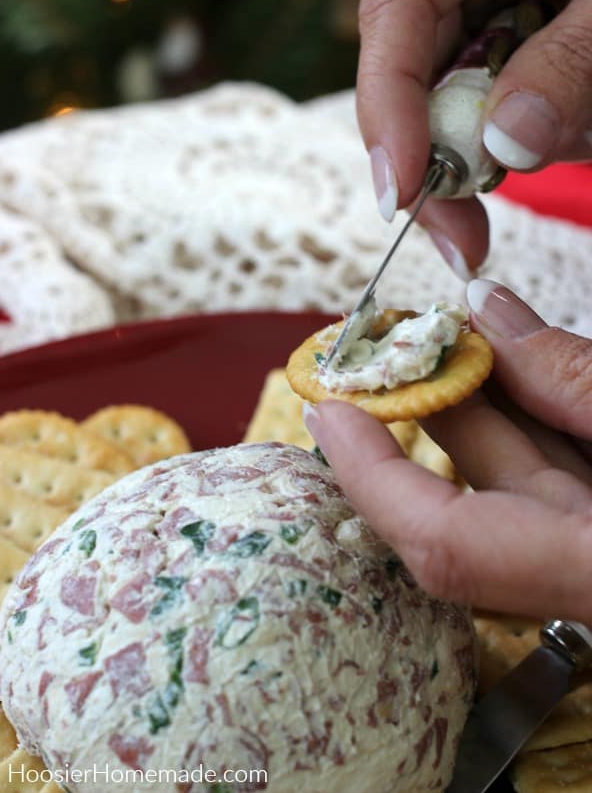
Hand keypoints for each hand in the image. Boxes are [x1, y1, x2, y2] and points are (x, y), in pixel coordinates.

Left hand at [304, 279, 591, 622]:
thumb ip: (571, 375)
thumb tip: (486, 311)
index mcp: (587, 569)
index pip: (442, 542)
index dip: (372, 475)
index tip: (328, 410)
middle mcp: (575, 583)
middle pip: (458, 503)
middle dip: (414, 413)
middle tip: (382, 342)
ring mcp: (584, 563)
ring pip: (502, 486)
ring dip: (469, 406)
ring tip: (442, 335)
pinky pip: (542, 481)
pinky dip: (519, 422)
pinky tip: (506, 368)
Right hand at [359, 0, 591, 276]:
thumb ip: (573, 58)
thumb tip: (505, 147)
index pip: (397, 6)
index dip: (387, 105)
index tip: (400, 190)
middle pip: (409, 72)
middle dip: (442, 158)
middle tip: (466, 239)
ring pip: (453, 99)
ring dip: (503, 145)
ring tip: (586, 119)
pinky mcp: (501, 31)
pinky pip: (494, 98)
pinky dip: (531, 128)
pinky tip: (574, 117)